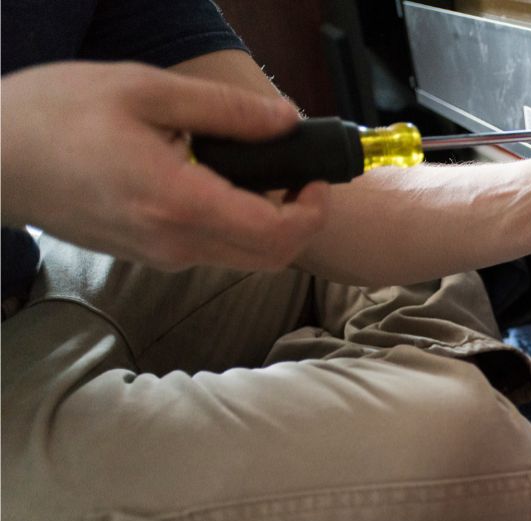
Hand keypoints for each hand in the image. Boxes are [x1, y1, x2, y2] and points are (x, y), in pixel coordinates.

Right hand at [0, 61, 328, 271]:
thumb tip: (286, 121)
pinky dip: (234, 223)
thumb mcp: (143, 91)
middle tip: (298, 174)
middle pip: (270, 257)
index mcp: (178, 203)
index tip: (315, 176)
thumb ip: (225, 110)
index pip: (275, 234)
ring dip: (268, 223)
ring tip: (256, 169)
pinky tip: (216, 180)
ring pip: (242, 257)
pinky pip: (211, 249)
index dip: (312, 210)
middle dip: (300, 220)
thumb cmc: (53, 116)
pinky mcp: (148, 256)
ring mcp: (160, 257)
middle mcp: (174, 244)